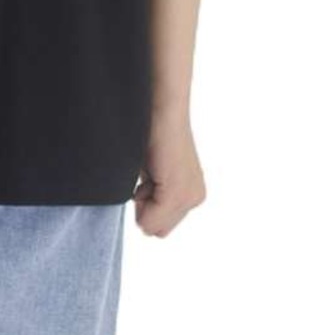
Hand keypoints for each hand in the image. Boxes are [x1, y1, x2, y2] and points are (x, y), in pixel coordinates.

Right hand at [132, 113, 205, 236]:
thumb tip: (144, 221)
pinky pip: (149, 220)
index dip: (143, 203)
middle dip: (144, 207)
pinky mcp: (176, 194)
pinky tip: (148, 170)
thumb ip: (152, 195)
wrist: (159, 104)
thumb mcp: (151, 170)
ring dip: (141, 201)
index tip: (146, 175)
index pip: (159, 225)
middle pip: (157, 230)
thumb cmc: (150, 128)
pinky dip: (139, 199)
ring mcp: (189, 198)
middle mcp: (195, 198)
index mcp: (191, 192)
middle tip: (147, 174)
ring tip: (148, 169)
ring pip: (153, 226)